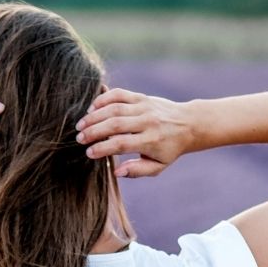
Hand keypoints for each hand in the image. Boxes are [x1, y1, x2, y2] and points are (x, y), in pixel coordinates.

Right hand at [75, 88, 191, 177]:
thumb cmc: (169, 148)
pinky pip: (119, 94)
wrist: (189, 123)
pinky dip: (103, 99)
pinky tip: (92, 108)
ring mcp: (144, 107)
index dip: (103, 148)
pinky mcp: (141, 96)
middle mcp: (147, 122)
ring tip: (80, 125)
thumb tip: (116, 172)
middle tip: (79, 138)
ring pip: (114, 108)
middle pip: (115, 124)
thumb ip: (137, 171)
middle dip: (93, 131)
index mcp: (151, 141)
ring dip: (94, 116)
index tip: (89, 153)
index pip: (122, 144)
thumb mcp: (158, 166)